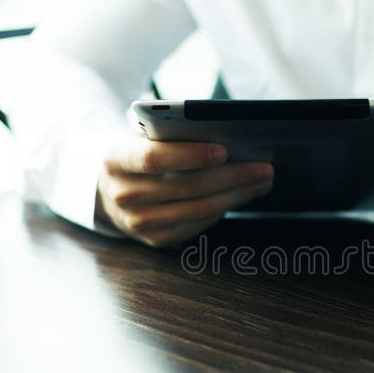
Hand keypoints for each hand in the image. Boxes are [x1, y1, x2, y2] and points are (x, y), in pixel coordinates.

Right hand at [96, 135, 273, 246]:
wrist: (109, 190)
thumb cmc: (137, 154)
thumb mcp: (142, 136)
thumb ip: (171, 133)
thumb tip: (225, 136)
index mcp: (117, 159)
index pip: (154, 158)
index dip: (191, 155)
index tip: (224, 150)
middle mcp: (125, 194)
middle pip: (188, 186)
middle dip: (233, 176)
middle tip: (264, 167)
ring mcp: (140, 222)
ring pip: (200, 209)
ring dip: (238, 195)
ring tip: (262, 180)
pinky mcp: (157, 238)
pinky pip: (200, 223)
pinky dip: (226, 208)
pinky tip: (244, 195)